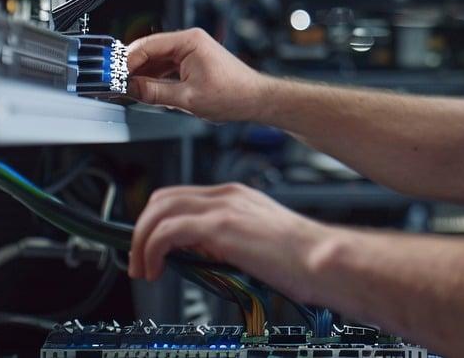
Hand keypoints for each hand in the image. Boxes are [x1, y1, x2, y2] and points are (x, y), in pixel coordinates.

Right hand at [126, 28, 268, 122]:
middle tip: (115, 83)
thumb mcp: (187, 98)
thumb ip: (154, 93)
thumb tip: (130, 89)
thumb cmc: (234, 94)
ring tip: (127, 89)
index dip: (126, 61)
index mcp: (189, 41)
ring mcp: (191, 52)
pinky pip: (167, 68)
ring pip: (157, 61)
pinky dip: (155, 78)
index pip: (147, 46)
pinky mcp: (193, 63)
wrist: (256, 100)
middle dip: (132, 68)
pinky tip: (145, 90)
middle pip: (150, 51)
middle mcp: (190, 42)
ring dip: (143, 75)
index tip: (113, 75)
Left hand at [128, 182, 326, 301]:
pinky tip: (155, 269)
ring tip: (143, 269)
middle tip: (141, 260)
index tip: (152, 249)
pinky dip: (151, 250)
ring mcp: (222, 207)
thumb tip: (201, 257)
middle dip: (142, 230)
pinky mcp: (219, 227)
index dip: (158, 222)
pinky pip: (166, 231)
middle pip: (163, 199)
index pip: (182, 197)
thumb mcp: (258, 243)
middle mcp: (227, 195)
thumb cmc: (302, 259)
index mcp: (238, 197)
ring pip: (158, 211)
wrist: (322, 259)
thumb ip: (228, 242)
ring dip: (141, 242)